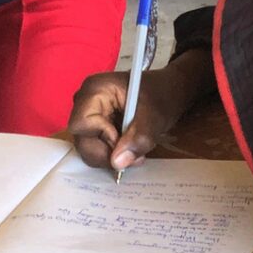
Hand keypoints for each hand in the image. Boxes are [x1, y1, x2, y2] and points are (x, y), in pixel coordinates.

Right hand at [68, 51, 212, 172]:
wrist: (171, 90)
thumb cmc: (163, 95)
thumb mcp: (156, 116)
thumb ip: (139, 138)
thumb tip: (117, 163)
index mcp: (95, 90)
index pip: (81, 124)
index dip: (100, 138)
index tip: (124, 141)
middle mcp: (85, 102)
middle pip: (82, 139)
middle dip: (108, 153)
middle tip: (135, 156)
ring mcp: (88, 114)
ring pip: (88, 147)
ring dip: (112, 156)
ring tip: (137, 153)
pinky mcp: (95, 125)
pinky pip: (96, 147)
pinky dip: (113, 153)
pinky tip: (130, 149)